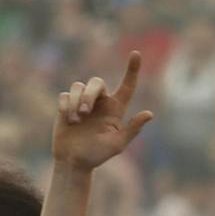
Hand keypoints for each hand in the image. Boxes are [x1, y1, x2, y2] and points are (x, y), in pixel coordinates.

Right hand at [51, 52, 153, 172]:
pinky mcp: (66, 105)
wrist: (74, 162)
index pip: (127, 86)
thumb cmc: (97, 155)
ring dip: (76, 101)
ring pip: (79, 86)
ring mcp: (82, 102)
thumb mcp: (117, 144)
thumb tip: (149, 114)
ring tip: (75, 119)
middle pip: (96, 82)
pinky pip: (65, 94)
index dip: (132, 70)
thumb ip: (132, 129)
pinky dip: (66, 105)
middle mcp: (100, 102)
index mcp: (115, 109)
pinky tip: (67, 119)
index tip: (136, 53)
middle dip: (89, 94)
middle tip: (84, 112)